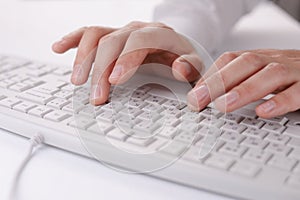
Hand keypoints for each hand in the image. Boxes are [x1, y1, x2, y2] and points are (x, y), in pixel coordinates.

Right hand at [52, 21, 202, 104]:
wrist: (175, 47)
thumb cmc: (183, 58)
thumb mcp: (194, 64)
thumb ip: (190, 67)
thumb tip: (180, 68)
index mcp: (158, 34)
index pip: (138, 41)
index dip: (124, 60)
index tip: (114, 82)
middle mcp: (136, 29)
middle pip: (112, 42)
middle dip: (101, 69)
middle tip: (96, 97)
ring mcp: (121, 32)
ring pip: (96, 35)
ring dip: (83, 58)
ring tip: (77, 81)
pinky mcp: (111, 37)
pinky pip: (88, 33)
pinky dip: (73, 40)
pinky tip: (59, 49)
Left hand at [187, 49, 299, 117]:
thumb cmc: (284, 74)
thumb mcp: (257, 73)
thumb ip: (233, 81)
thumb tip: (200, 96)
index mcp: (258, 58)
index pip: (230, 60)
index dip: (210, 76)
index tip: (194, 96)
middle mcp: (273, 61)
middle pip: (245, 64)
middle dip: (219, 82)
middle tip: (199, 101)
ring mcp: (293, 72)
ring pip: (270, 75)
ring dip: (244, 90)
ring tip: (224, 105)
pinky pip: (298, 91)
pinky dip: (281, 101)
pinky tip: (264, 111)